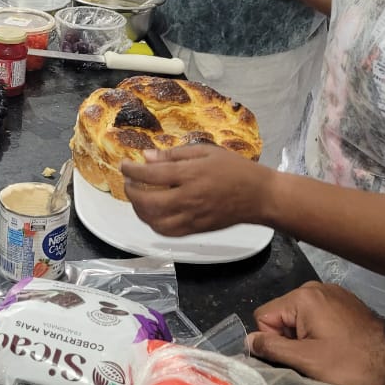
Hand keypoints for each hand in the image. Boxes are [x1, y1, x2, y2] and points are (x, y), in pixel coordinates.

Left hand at [121, 143, 269, 234]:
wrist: (259, 196)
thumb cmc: (234, 169)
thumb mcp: (206, 152)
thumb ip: (174, 155)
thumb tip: (146, 157)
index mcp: (191, 175)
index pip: (152, 174)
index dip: (132, 170)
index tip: (124, 165)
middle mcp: (188, 199)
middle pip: (148, 201)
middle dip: (132, 192)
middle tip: (129, 182)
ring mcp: (192, 218)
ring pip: (155, 221)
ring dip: (140, 210)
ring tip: (138, 197)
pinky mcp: (196, 230)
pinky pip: (167, 232)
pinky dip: (154, 224)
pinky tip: (153, 213)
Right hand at [248, 282, 384, 384]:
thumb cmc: (350, 361)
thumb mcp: (306, 360)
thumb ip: (273, 349)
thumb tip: (248, 340)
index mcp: (301, 297)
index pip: (264, 317)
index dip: (274, 340)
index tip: (297, 354)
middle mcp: (312, 287)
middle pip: (280, 315)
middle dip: (290, 337)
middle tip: (313, 355)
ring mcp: (329, 291)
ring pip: (297, 316)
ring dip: (304, 335)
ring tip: (327, 350)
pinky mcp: (342, 299)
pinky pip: (315, 313)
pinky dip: (319, 329)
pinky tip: (336, 341)